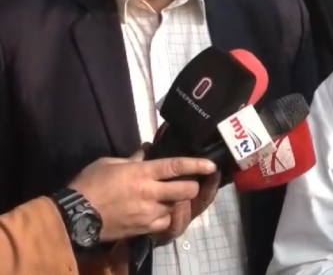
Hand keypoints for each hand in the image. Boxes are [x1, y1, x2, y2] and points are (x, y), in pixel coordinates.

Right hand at [68, 149, 216, 241]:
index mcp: (142, 173)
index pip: (177, 166)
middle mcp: (150, 192)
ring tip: (169, 197)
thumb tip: (146, 151)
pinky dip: (165, 217)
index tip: (211, 165)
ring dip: (177, 202)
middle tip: (188, 183)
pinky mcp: (143, 228)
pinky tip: (159, 212)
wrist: (74, 215)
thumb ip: (133, 158)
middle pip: (186, 190)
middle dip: (192, 186)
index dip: (197, 165)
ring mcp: (148, 212)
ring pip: (177, 207)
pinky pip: (164, 222)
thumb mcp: (110, 163)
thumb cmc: (89, 184)